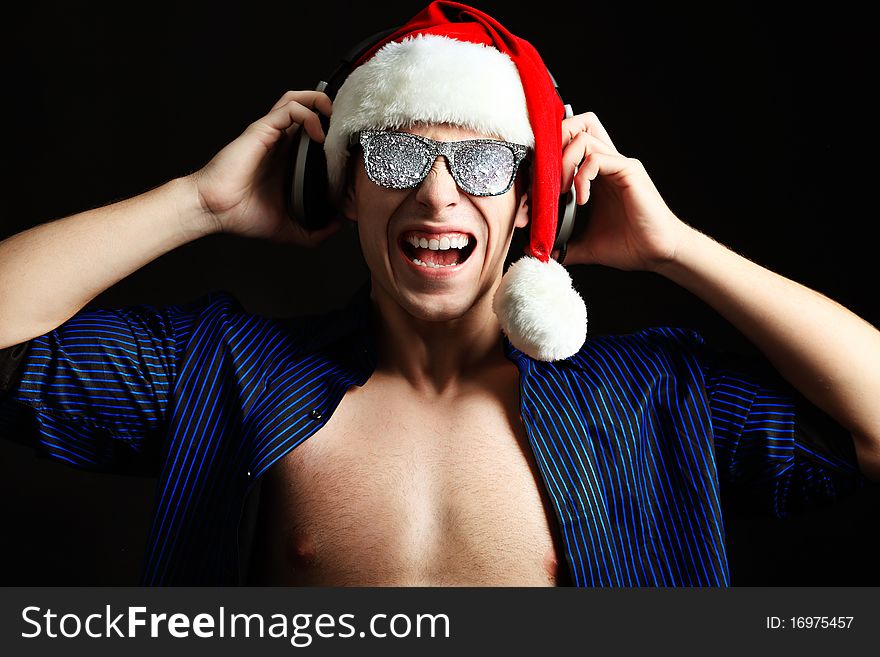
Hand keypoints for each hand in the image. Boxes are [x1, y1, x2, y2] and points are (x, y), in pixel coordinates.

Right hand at [187, 90, 342, 246]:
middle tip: (345, 127)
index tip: (347, 148)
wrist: (214, 210)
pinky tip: (318, 134)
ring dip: (320, 102)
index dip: (332, 133)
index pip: (311, 133)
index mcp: (286, 160)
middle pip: (306, 108)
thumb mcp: (288, 229)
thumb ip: (313, 232)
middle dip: (330, 110)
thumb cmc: (242, 215)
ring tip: (334, 119)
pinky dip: (308, 114)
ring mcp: (270, 134)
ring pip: (297, 100)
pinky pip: (289, 108)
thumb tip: (336, 226)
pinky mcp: (262, 130)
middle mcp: (279, 143)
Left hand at [554, 112, 692, 271]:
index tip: (538, 185)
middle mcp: (608, 163)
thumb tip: (539, 251)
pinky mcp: (629, 171)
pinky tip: (583, 201)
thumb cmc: (630, 245)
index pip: (571, 141)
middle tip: (547, 176)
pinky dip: (581, 177)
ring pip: (583, 136)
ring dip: (564, 163)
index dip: (549, 154)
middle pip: (579, 124)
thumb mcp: (586, 245)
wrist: (658, 253)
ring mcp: (619, 164)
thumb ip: (562, 245)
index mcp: (597, 174)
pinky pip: (596, 158)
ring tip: (562, 191)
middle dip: (555, 141)